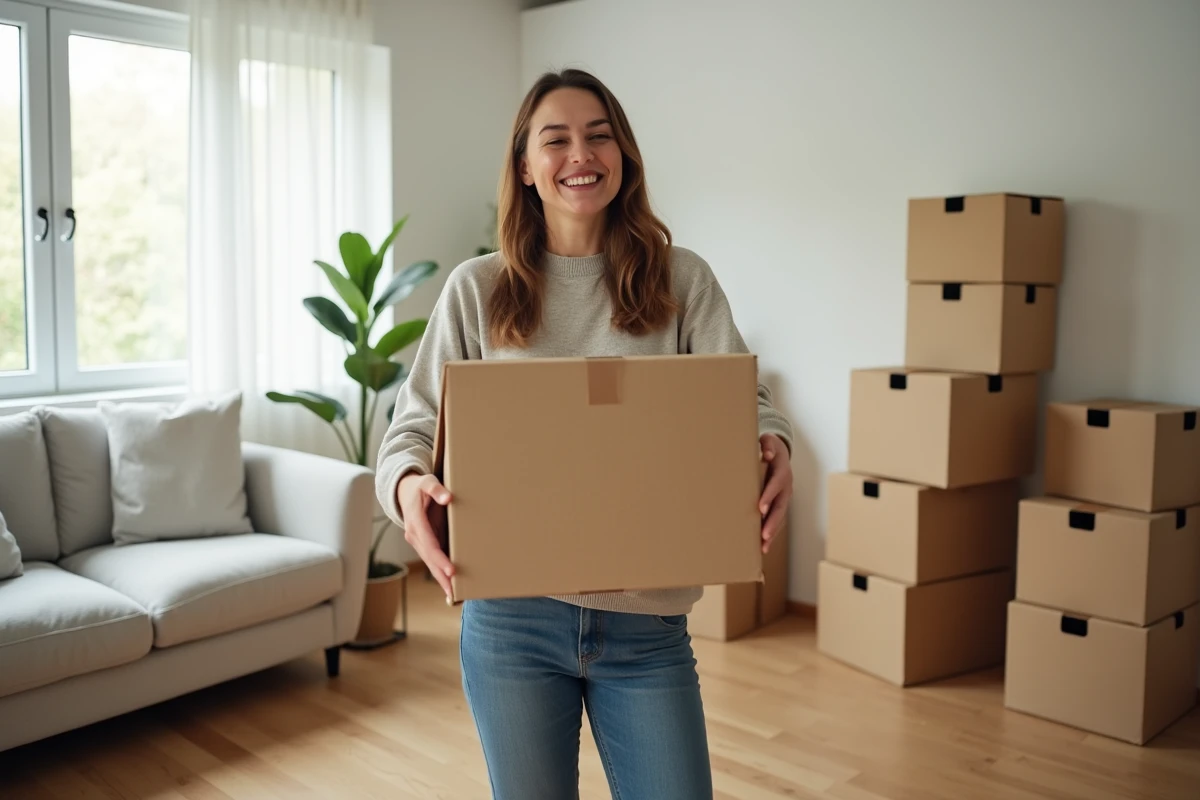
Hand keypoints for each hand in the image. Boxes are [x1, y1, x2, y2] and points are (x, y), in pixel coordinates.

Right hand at [398, 472, 454, 599]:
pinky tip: (449, 586)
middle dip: (441, 575)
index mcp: (416, 521)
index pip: (429, 544)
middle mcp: (414, 535)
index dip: (440, 558)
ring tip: (454, 594)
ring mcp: (417, 541)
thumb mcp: (427, 482)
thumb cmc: (420, 486)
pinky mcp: (423, 544)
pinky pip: (432, 560)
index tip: (451, 570)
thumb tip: (448, 498)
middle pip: (429, 559)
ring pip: (430, 563)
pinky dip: (439, 572)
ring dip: (440, 578)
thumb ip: (436, 489)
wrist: (405, 491)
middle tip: (454, 590)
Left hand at [758, 434, 791, 553]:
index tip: (760, 508)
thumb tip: (766, 454)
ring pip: (780, 516)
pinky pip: (777, 518)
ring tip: (764, 546)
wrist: (779, 451)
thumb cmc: (769, 446)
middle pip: (781, 506)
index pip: (776, 484)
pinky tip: (763, 545)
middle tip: (764, 535)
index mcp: (782, 470)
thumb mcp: (768, 440)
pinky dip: (771, 531)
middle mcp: (786, 486)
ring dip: (772, 531)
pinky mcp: (780, 503)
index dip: (769, 495)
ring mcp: (785, 496)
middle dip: (772, 521)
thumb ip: (767, 444)